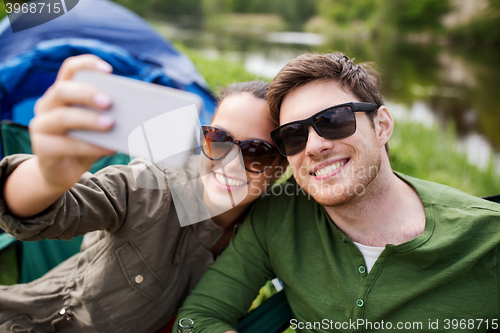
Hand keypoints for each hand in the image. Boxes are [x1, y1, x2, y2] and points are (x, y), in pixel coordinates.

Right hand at [30, 54, 115, 190]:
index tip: (108, 70)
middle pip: (63, 90)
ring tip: (111, 124)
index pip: (70, 70)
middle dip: (87, 93)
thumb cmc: (85, 143)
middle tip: (110, 102)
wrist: (63, 172)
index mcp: (63, 93)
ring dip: (88, 119)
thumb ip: (109, 117)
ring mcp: (41, 126)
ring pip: (61, 117)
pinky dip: (90, 146)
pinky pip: (65, 145)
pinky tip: (109, 148)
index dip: (87, 65)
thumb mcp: (97, 128)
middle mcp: (47, 105)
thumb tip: (136, 114)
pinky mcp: (42, 148)